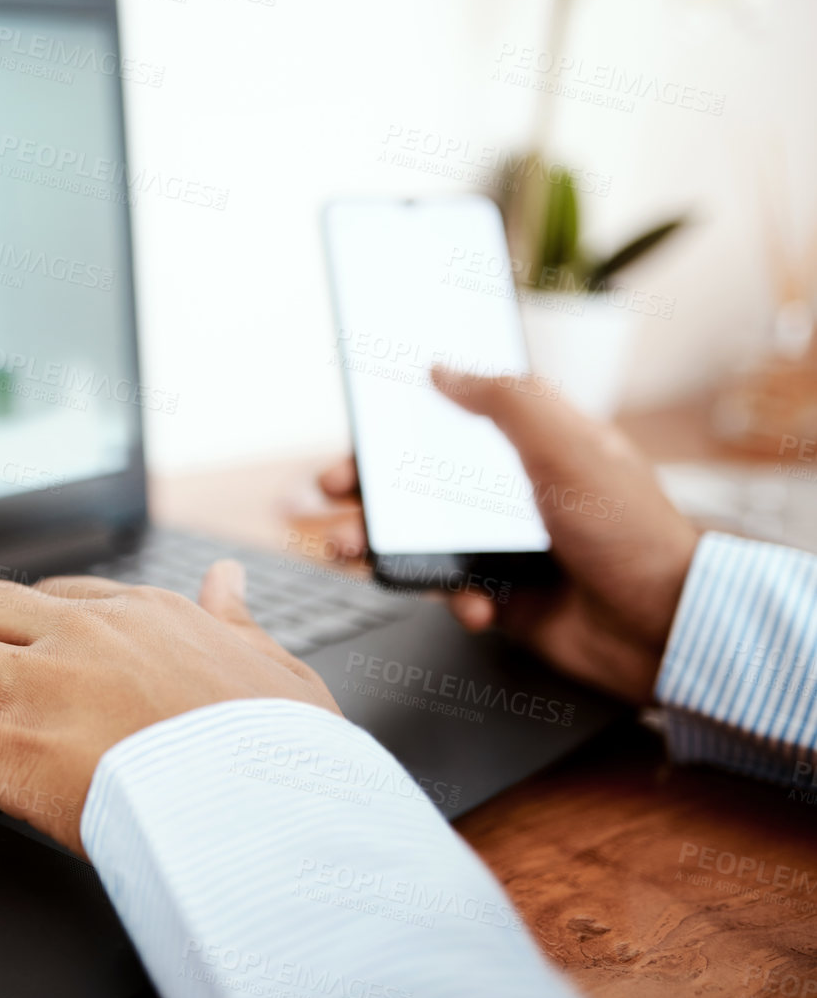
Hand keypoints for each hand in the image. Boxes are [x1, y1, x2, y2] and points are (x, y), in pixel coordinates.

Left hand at [0, 563, 339, 855]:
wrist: (288, 811)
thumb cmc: (289, 755)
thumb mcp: (278, 670)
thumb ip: (239, 620)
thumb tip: (226, 580)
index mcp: (142, 614)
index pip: (46, 598)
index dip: (0, 623)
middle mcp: (80, 634)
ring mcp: (38, 686)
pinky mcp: (6, 748)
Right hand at [317, 368, 698, 704]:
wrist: (665, 627)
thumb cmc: (630, 530)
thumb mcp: (567, 445)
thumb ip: (505, 400)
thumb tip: (444, 370)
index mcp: (529, 444)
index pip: (450, 419)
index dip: (399, 421)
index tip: (358, 426)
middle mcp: (509, 491)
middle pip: (417, 479)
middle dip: (365, 487)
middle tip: (332, 492)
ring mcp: (501, 544)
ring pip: (418, 536)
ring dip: (380, 543)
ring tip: (352, 550)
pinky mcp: (501, 594)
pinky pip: (451, 590)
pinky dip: (453, 597)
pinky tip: (477, 602)